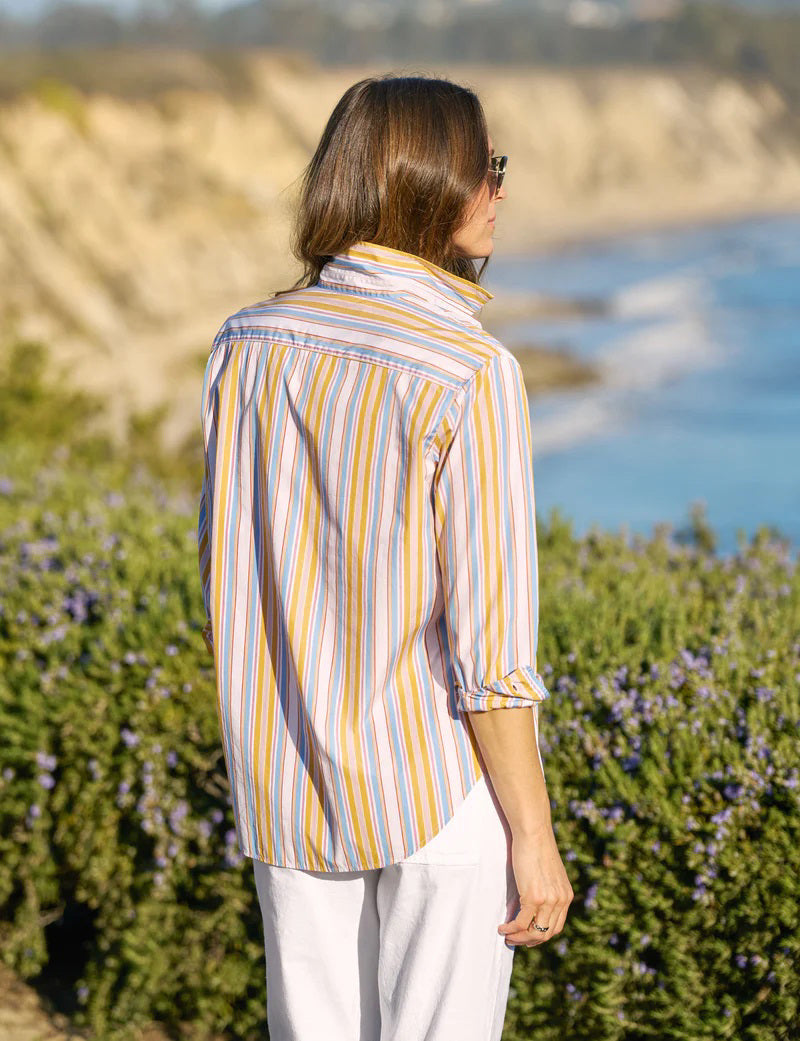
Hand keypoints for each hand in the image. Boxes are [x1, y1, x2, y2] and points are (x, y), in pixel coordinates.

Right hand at [498, 827, 573, 946]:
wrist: (534, 832)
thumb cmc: (536, 848)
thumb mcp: (547, 873)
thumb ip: (545, 890)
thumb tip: (530, 904)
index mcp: (566, 896)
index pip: (556, 926)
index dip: (540, 935)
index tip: (526, 935)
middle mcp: (560, 901)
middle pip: (546, 933)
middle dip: (529, 940)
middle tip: (515, 940)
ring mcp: (548, 900)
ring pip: (535, 932)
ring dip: (519, 938)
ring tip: (507, 936)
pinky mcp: (534, 896)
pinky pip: (521, 922)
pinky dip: (511, 929)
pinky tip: (502, 928)